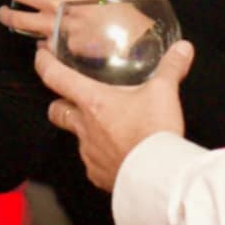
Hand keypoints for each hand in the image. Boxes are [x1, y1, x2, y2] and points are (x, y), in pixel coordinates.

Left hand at [0, 0, 123, 38]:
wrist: (129, 40)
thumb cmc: (118, 9)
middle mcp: (55, 1)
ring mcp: (52, 24)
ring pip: (15, 18)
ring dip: (5, 13)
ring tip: (4, 11)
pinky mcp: (54, 44)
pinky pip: (35, 40)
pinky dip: (32, 36)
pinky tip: (32, 34)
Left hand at [33, 39, 193, 191]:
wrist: (157, 176)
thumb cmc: (153, 132)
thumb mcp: (164, 92)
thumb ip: (171, 68)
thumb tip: (183, 49)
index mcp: (93, 101)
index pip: (55, 77)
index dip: (44, 62)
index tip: (41, 54)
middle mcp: (84, 126)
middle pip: (56, 110)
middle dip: (59, 102)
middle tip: (71, 96)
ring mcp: (88, 152)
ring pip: (76, 137)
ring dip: (86, 130)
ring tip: (108, 127)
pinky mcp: (97, 174)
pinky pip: (92, 162)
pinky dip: (101, 156)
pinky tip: (118, 152)